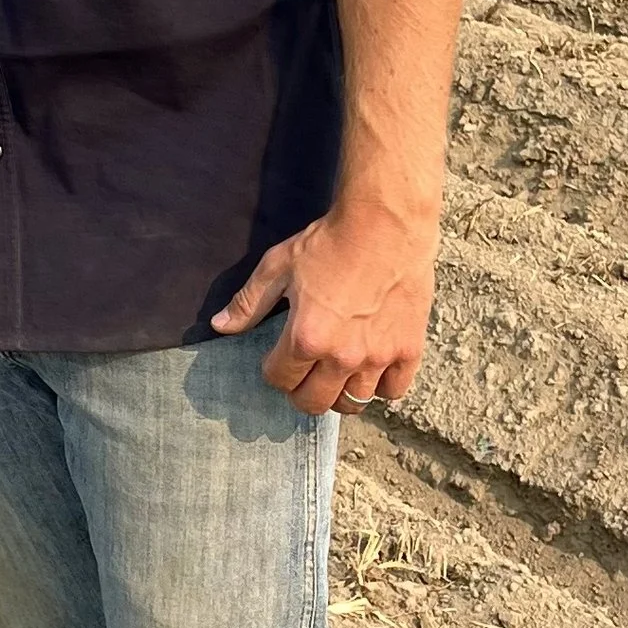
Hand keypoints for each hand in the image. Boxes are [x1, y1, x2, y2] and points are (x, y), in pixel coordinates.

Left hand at [211, 197, 437, 414]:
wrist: (386, 223)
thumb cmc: (329, 242)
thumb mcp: (278, 267)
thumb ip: (248, 303)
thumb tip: (220, 327)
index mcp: (306, 338)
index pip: (279, 380)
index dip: (272, 370)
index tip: (276, 359)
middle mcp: (342, 356)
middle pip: (313, 403)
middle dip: (300, 393)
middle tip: (303, 375)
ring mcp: (378, 356)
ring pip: (353, 403)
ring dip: (339, 394)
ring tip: (335, 376)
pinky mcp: (408, 349)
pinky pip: (393, 391)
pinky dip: (381, 387)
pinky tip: (371, 370)